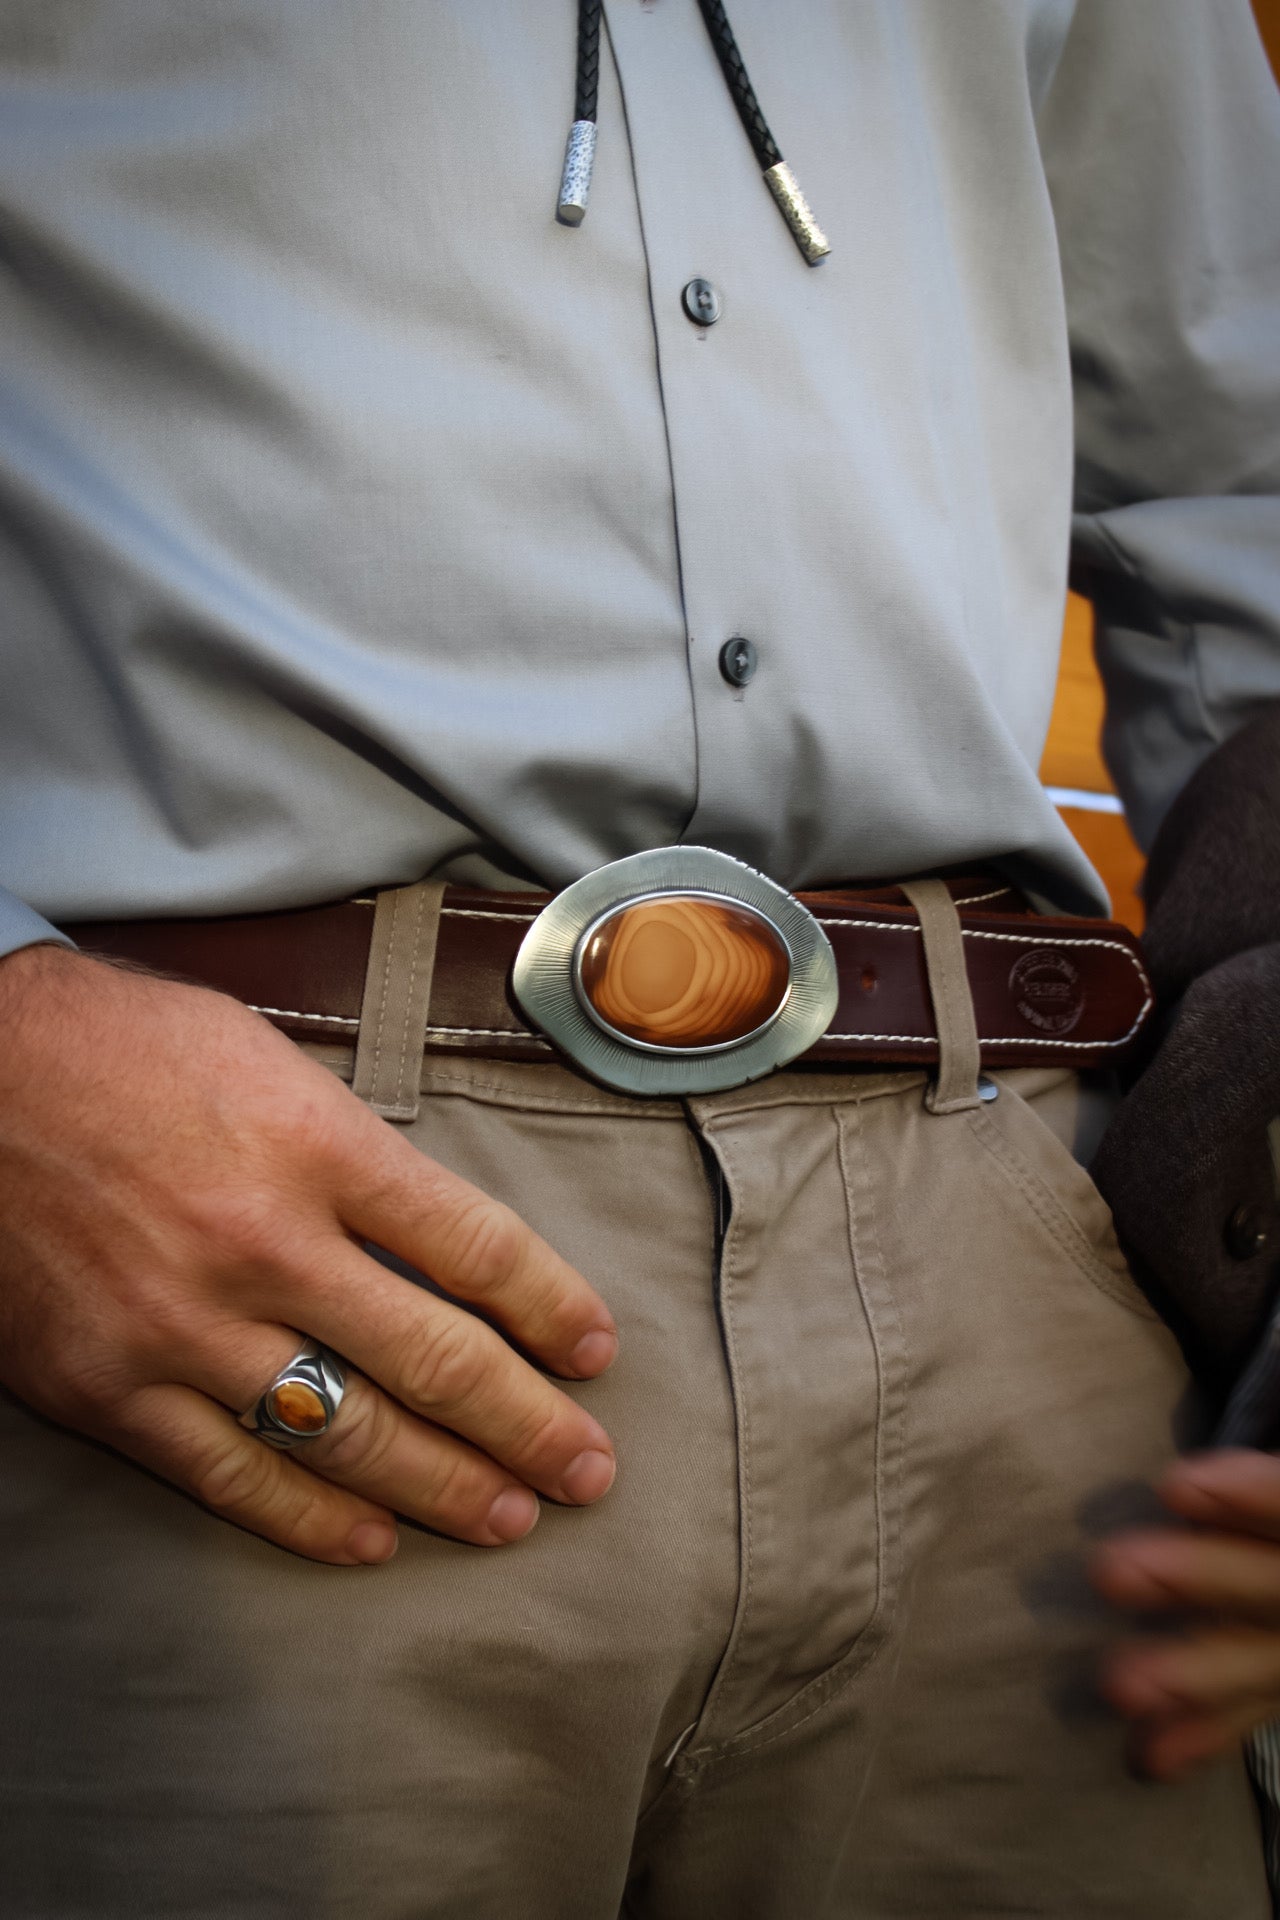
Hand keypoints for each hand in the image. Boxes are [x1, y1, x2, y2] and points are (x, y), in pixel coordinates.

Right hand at [0, 944, 618, 1564]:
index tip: (596, 1352)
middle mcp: (263, 1242)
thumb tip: (445, 1242)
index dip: (553, 1310)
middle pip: (436, 1357)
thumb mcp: (273, 1063)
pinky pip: (230, 1476)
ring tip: (510, 1517)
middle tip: (588, 1472)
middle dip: (529, 1426)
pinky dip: (310, 1518)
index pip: (475, 1248)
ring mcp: (183, 1325)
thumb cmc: (131, 1047)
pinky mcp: (108, 1386)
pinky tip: (374, 1540)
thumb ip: (358, 1153)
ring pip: (346, 1434)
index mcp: (318, 1145)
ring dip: (444, 1486)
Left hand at [1090, 1449, 1279, 1778]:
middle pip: (1271, 1585)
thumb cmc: (1266, 1509)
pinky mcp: (1279, 1686)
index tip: (1173, 1486)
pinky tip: (1152, 1757)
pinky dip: (1205, 1735)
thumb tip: (1167, 1481)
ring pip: (1263, 1663)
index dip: (1251, 1495)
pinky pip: (1250, 1713)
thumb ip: (1246, 1487)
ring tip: (1120, 1685)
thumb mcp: (1272, 1488)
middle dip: (1200, 1579)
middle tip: (1109, 1571)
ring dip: (1193, 1676)